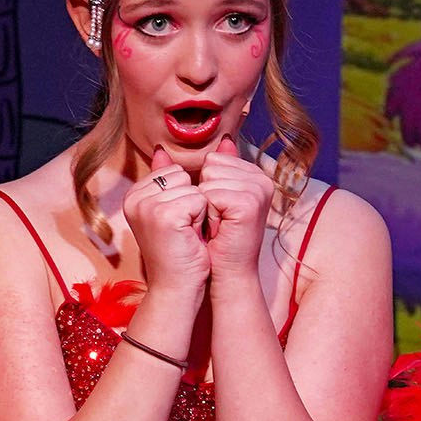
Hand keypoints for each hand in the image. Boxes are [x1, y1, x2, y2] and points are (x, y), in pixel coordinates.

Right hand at [124, 147, 209, 294]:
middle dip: (192, 201)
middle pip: (182, 176)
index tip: (176, 222)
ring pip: (192, 187)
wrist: (176, 288)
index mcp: (134, 194)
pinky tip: (191, 236)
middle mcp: (134, 198)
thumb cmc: (179, 251)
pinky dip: (202, 218)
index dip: (185, 196)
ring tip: (186, 233)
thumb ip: (165, 178)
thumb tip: (161, 148)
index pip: (172, 172)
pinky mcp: (164, 215)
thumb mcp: (170, 210)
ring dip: (198, 210)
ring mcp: (147, 205)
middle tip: (183, 229)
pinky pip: (199, 199)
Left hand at [199, 136, 272, 286]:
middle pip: (211, 165)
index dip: (204, 185)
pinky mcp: (249, 202)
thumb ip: (187, 172)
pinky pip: (210, 194)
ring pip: (209, 178)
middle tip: (215, 219)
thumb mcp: (202, 200)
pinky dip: (207, 213)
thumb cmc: (213, 239)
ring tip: (217, 224)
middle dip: (204, 193)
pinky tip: (218, 228)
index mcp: (252, 173)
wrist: (226, 274)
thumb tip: (160, 147)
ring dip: (205, 204)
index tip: (214, 209)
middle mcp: (260, 177)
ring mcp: (258, 189)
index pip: (213, 158)